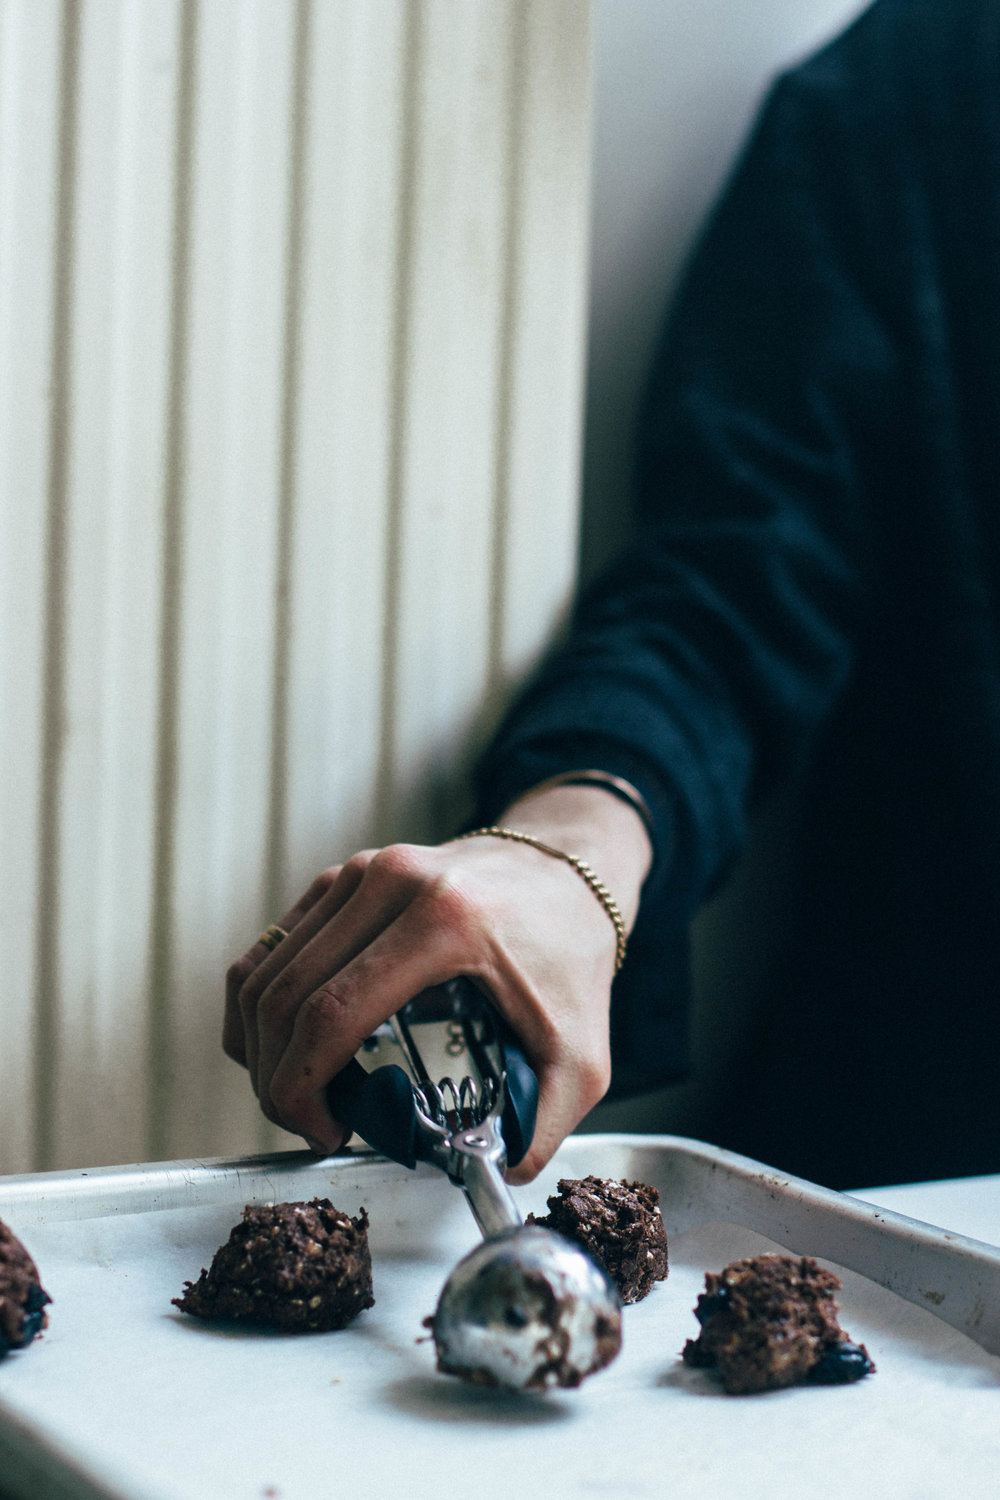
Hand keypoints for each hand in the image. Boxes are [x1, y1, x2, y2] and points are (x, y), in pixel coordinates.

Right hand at [223, 785, 650, 1181]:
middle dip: (277, 1078)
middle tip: (308, 1124)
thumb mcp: (582, 1053)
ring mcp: (360, 871)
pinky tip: (282, 1045)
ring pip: (263, 970)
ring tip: (299, 1091)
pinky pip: (272, 945)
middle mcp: (392, 883)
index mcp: (447, 921)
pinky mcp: (343, 876)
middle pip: (286, 996)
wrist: (567, 870)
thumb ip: (544, 1125)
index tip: (326, 1131)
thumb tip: (496, 1177)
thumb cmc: (569, 953)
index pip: (334, 1014)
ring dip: (260, 1043)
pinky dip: (260, 1002)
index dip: (305, 1088)